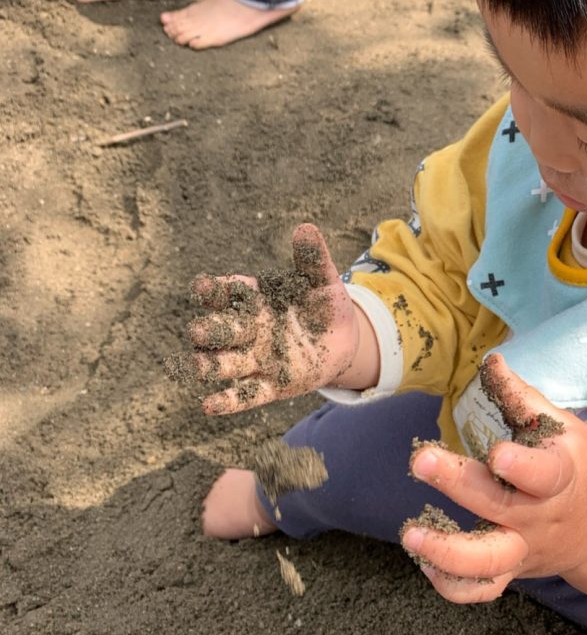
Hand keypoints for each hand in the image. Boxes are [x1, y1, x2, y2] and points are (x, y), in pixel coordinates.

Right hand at [187, 223, 364, 414]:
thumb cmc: (325, 305)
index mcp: (256, 300)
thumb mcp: (322, 281)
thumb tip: (306, 229)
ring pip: (226, 364)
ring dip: (210, 365)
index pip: (230, 293)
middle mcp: (250, 330)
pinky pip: (246, 395)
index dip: (215, 291)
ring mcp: (257, 359)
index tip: (202, 287)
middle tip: (199, 331)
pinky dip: (227, 401)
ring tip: (195, 366)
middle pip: (223, 331)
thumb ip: (312, 259)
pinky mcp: (271, 386)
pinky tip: (208, 406)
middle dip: (211, 331)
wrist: (343, 340)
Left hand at [401, 355, 586, 603]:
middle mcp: (539, 519)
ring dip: (446, 553)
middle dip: (458, 485)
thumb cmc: (583, 468)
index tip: (497, 453)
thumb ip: (524, 399)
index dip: (521, 465)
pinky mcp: (511, 570)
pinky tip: (424, 561)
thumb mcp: (566, 428)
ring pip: (487, 564)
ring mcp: (524, 550)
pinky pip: (481, 590)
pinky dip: (451, 584)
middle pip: (497, 507)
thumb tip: (491, 361)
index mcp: (561, 478)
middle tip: (423, 459)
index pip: (543, 475)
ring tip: (412, 534)